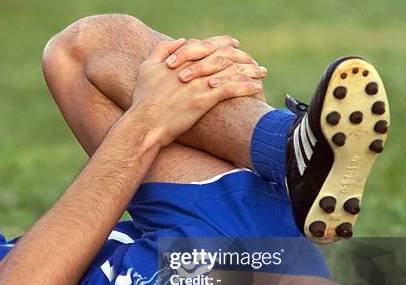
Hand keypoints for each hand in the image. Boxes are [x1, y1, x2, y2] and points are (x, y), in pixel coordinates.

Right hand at [131, 39, 261, 147]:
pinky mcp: (202, 100)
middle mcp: (191, 68)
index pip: (207, 44)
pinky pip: (230, 90)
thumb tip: (181, 40)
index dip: (223, 42)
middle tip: (254, 60)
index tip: (235, 45)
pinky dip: (245, 87)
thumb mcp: (146, 69)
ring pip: (230, 70)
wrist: (144, 123)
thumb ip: (162, 50)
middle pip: (223, 55)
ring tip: (262, 73)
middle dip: (242, 56)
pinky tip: (257, 88)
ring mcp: (198, 84)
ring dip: (249, 70)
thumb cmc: (143, 100)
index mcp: (180, 59)